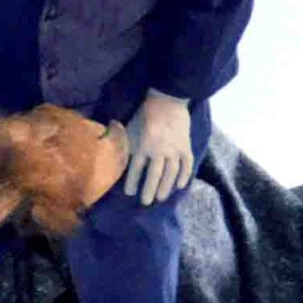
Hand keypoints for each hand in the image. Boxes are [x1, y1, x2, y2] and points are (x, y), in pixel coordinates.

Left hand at [119, 90, 194, 207]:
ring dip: (166, 187)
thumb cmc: (145, 115)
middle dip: (150, 190)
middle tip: (146, 202)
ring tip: (160, 198)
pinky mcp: (186, 146)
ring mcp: (174, 149)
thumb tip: (114, 159)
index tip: (130, 193)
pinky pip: (187, 165)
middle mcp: (159, 150)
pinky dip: (184, 176)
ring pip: (171, 173)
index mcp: (144, 145)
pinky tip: (180, 186)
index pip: (137, 168)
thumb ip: (125, 144)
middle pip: (155, 175)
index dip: (133, 182)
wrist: (168, 99)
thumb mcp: (130, 129)